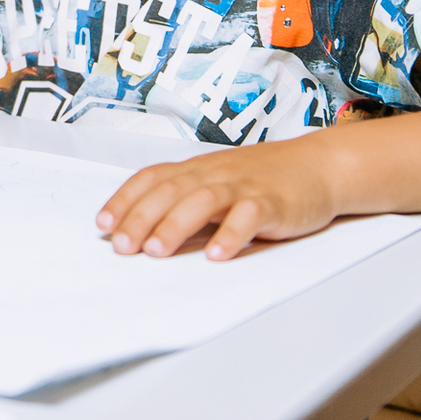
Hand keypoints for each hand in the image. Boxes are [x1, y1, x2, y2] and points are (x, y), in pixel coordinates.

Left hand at [95, 140, 340, 260]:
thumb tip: (144, 228)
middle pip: (170, 191)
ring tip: (158, 251)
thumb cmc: (263, 178)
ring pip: (203, 200)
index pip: (152, 178)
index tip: (103, 224)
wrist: (318, 165)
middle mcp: (214, 173)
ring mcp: (243, 186)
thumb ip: (186, 200)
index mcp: (197, 169)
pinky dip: (232, 235)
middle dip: (141, 217)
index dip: (125, 199)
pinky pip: (249, 216)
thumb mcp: (218, 183)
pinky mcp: (272, 203)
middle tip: (122, 246)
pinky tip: (218, 255)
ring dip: (177, 225)